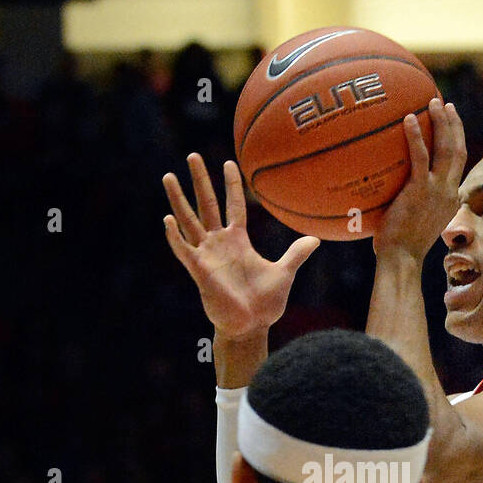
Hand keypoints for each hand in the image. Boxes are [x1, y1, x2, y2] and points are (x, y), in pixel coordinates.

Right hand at [163, 154, 319, 338]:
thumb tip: (316, 239)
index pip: (233, 205)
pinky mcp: (199, 271)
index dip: (231, 184)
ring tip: (168, 176)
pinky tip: (167, 220)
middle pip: (207, 204)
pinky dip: (175, 236)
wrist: (250, 327)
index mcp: (238, 241)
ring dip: (178, 199)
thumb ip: (295, 254)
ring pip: (189, 221)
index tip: (228, 162)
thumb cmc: (265, 304)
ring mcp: (207, 255)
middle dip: (199, 180)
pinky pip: (183, 250)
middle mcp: (219, 243)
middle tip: (192, 155)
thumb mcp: (284, 273)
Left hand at [371, 97, 467, 259]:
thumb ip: (409, 203)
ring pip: (447, 148)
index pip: (458, 164)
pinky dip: (416, 136)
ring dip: (442, 122)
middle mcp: (449, 192)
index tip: (450, 123)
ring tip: (433, 102)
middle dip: (454, 124)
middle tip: (445, 104)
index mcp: (450, 198)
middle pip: (458, 150)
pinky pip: (421, 157)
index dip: (456, 140)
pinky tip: (407, 119)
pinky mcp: (421, 191)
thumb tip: (390, 189)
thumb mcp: (412, 222)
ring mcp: (438, 191)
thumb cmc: (398, 247)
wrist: (401, 259)